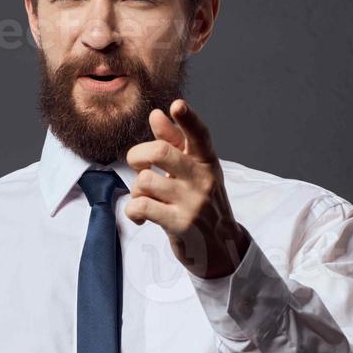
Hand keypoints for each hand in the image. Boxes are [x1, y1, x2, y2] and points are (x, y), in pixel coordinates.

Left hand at [125, 98, 250, 278]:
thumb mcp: (193, 171)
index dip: (188, 119)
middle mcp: (203, 179)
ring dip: (136, 190)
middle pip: (159, 153)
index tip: (177, 105)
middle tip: (138, 166)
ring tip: (145, 198)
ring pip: (144, 181)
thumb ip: (174, 142)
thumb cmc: (200, 202)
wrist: (219, 247)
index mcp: (206, 161)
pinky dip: (133, 211)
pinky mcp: (180, 224)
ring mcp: (193, 202)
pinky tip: (141, 215)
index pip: (199, 135)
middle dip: (137, 156)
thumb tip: (157, 114)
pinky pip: (141, 206)